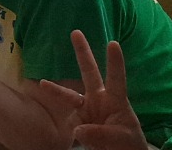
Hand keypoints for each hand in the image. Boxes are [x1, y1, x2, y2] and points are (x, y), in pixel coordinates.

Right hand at [37, 33, 147, 149]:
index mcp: (115, 101)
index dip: (114, 62)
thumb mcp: (121, 139)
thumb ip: (101, 134)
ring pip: (69, 96)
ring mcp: (87, 111)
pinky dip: (67, 127)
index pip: (116, 79)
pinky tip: (75, 138)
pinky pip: (68, 122)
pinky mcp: (76, 123)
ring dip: (56, 90)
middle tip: (76, 32)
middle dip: (82, 53)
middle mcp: (99, 101)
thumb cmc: (128, 145)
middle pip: (90, 73)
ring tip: (43, 84)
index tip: (113, 43)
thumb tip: (78, 129)